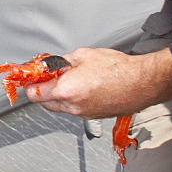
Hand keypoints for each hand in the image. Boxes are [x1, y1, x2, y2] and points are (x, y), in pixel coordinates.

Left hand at [24, 46, 171, 117]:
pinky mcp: (93, 116)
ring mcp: (83, 114)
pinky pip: (75, 109)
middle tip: (48, 76)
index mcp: (65, 91)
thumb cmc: (117, 69)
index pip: (33, 94)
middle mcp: (72, 106)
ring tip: (70, 79)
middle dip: (43, 89)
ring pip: (60, 107)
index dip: (29, 84)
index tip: (29, 78)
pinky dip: (74, 100)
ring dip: (58, 95)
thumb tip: (50, 64)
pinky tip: (84, 86)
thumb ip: (61, 62)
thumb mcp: (82, 55)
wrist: (142, 83)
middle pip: (44, 103)